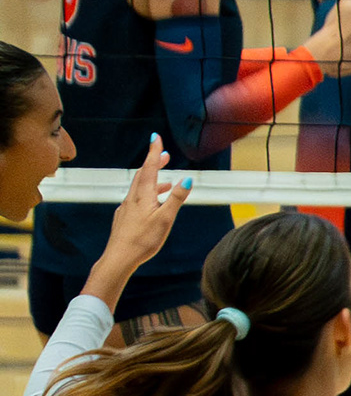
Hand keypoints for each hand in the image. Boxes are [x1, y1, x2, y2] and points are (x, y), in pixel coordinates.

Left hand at [91, 140, 188, 292]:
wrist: (119, 258)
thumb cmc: (143, 240)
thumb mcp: (165, 219)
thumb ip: (176, 199)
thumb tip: (186, 179)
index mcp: (143, 196)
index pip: (149, 168)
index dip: (153, 152)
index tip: (155, 138)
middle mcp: (132, 199)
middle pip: (142, 176)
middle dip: (153, 164)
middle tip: (164, 156)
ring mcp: (126, 208)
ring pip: (139, 189)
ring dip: (153, 181)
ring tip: (166, 183)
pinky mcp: (124, 218)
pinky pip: (136, 200)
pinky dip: (147, 195)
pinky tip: (152, 204)